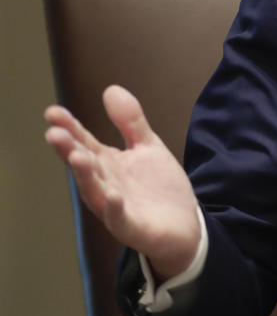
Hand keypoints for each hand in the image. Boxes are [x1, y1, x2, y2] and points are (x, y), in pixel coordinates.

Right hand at [44, 85, 199, 279]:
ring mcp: (116, 207)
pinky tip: (112, 196)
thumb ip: (131, 122)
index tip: (52, 111)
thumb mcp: (148, 148)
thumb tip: (110, 88)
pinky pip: (120, 218)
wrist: (185, 226)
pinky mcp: (132, 227)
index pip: (85, 142)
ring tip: (77, 156)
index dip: (70, 128)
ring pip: (95, 191)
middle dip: (69, 150)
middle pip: (85, 165)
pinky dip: (114, 208)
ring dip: (86, 175)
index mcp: (108, 164)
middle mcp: (106, 184)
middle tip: (54, 133)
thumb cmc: (159, 189)